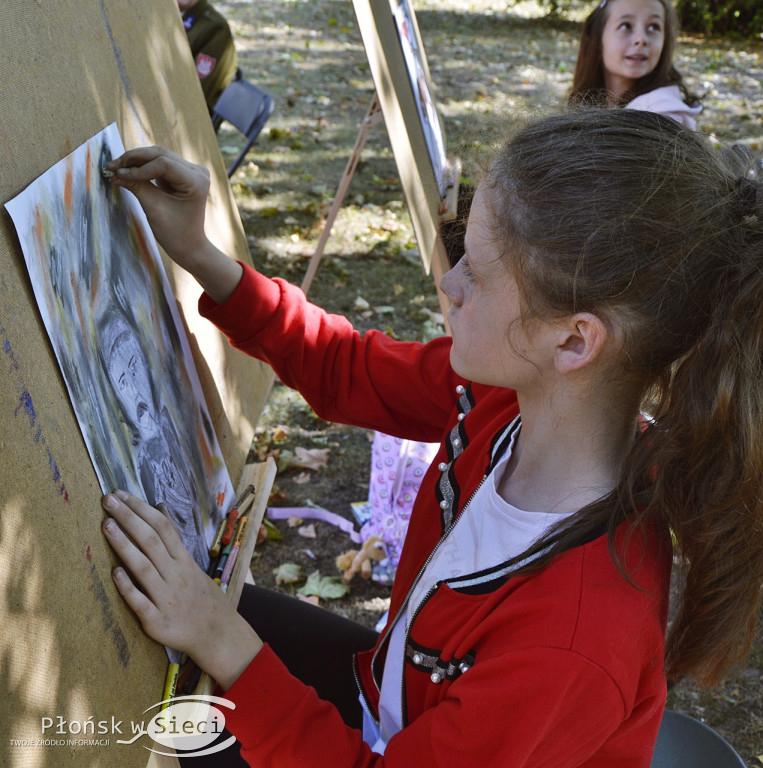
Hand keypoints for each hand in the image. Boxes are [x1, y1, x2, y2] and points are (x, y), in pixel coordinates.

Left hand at [102, 490, 261, 688]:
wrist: (217, 634)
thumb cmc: (200, 597)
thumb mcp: (191, 564)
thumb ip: (173, 538)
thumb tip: (160, 508)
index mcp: (183, 561)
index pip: (163, 528)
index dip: (142, 509)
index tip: (121, 494)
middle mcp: (175, 575)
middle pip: (151, 541)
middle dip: (130, 519)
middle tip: (108, 500)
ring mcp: (166, 598)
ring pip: (145, 568)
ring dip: (125, 545)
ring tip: (107, 525)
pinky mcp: (158, 622)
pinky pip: (142, 603)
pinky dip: (129, 588)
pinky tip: (115, 573)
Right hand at [107, 147, 242, 303]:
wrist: (189, 246)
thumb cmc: (175, 232)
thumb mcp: (154, 208)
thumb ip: (136, 186)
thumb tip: (114, 172)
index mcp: (196, 181)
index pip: (163, 164)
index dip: (138, 168)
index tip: (117, 174)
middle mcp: (197, 172)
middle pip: (161, 155)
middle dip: (134, 159)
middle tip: (111, 166)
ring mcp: (191, 171)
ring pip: (159, 156)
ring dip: (136, 160)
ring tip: (116, 168)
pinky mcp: (183, 174)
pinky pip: (160, 163)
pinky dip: (143, 166)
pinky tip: (126, 170)